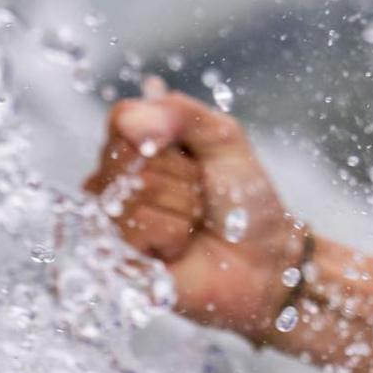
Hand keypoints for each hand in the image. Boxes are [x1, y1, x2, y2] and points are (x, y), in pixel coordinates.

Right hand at [82, 78, 306, 341]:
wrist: (263, 255)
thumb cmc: (241, 196)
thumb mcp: (223, 137)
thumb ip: (180, 113)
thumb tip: (131, 120)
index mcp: (132, 148)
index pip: (124, 119)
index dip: (165, 132)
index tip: (194, 154)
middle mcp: (110, 183)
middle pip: (131, 156)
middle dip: (183, 175)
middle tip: (199, 193)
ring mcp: (109, 222)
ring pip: (138, 192)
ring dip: (184, 206)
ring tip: (193, 222)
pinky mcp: (115, 260)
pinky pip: (140, 228)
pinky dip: (176, 235)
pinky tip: (181, 246)